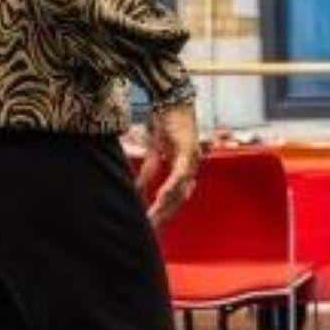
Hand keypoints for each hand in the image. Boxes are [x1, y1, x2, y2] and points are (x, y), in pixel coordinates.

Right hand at [138, 102, 199, 227]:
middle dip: (164, 217)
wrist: (172, 97)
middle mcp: (191, 168)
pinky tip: (161, 197)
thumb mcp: (155, 151)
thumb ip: (149, 171)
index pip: (175, 198)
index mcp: (184, 170)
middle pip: (178, 200)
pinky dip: (171, 186)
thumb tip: (137, 189)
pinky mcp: (188, 149)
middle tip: (150, 231)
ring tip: (152, 219)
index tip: (151, 228)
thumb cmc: (166, 122)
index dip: (164, 214)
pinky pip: (180, 173)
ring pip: (180, 190)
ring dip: (165, 206)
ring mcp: (192, 160)